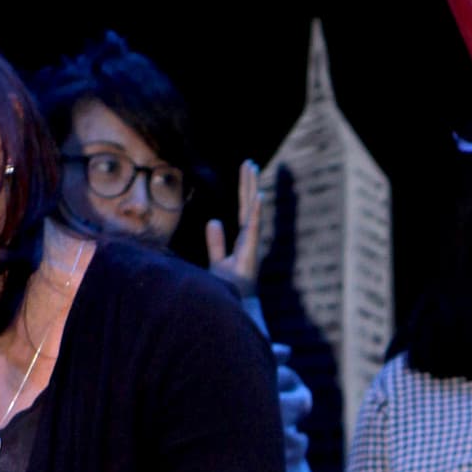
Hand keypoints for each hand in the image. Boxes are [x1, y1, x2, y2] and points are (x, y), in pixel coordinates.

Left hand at [205, 159, 261, 298]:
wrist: (233, 309)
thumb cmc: (228, 289)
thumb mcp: (218, 262)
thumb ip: (216, 242)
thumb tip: (213, 220)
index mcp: (243, 240)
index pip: (244, 210)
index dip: (245, 190)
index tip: (247, 170)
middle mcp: (249, 241)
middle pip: (248, 207)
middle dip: (249, 184)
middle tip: (250, 162)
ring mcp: (250, 247)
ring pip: (251, 212)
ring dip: (252, 190)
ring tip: (252, 168)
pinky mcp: (249, 255)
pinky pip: (253, 229)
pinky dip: (255, 213)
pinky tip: (258, 196)